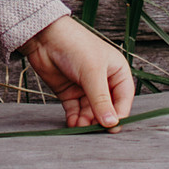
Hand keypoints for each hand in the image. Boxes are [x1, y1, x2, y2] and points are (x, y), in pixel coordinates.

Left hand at [21, 14, 134, 129]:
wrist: (44, 37)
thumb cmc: (75, 45)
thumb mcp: (92, 72)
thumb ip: (101, 100)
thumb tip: (112, 123)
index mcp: (117, 71)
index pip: (123, 99)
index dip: (119, 114)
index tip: (112, 127)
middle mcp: (103, 81)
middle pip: (107, 108)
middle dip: (100, 120)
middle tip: (94, 131)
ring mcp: (86, 88)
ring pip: (90, 112)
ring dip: (86, 122)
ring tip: (80, 127)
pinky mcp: (70, 93)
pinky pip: (76, 111)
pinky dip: (74, 119)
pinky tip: (72, 124)